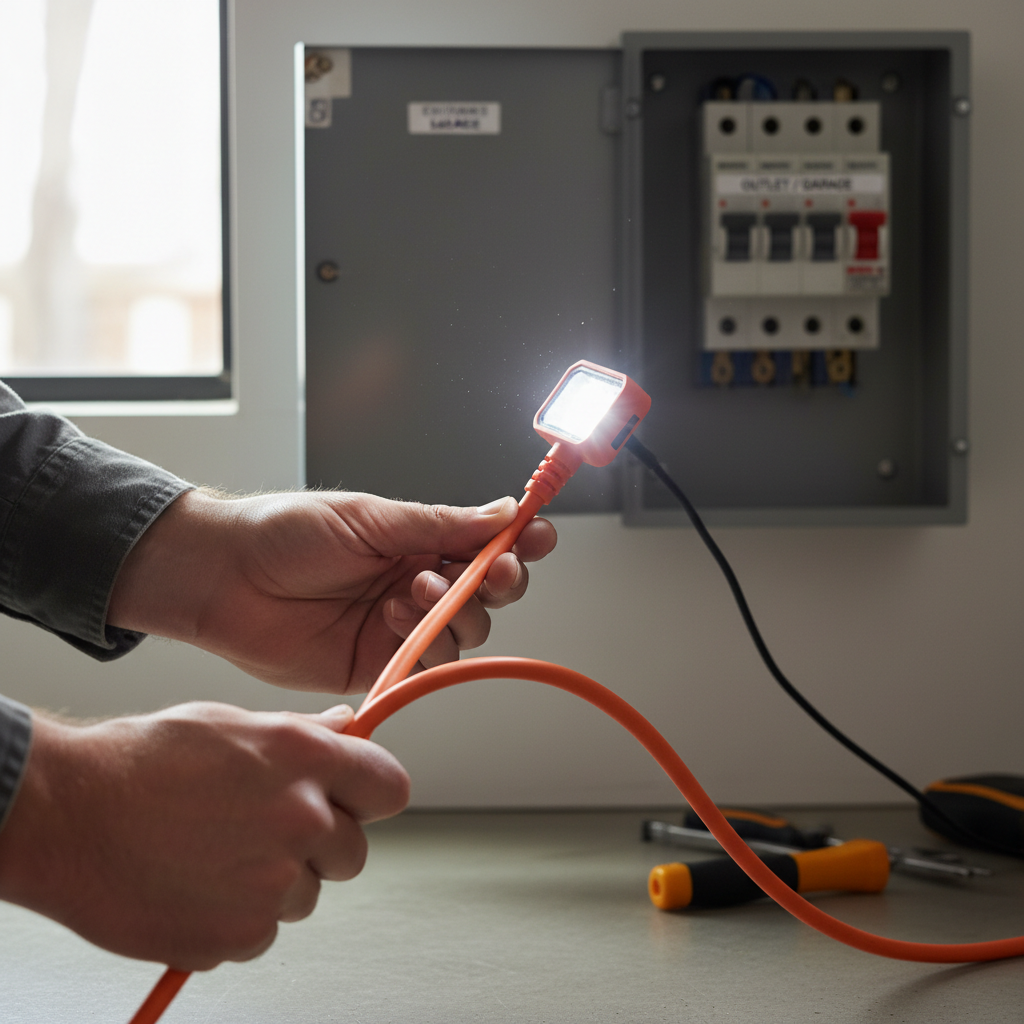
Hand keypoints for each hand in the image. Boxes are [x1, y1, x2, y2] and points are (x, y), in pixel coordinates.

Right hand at [0, 703, 408, 968]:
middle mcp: (300, 818)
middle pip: (354, 852)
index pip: (390, 787)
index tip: (354, 800)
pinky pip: (264, 932)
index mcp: (304, 757)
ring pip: (307, 895)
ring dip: (276, 884)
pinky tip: (197, 886)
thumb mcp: (229, 722)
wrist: (66, 815)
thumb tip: (345, 729)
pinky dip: (239, 918)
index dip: (372, 795)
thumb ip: (299, 733)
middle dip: (321, 847)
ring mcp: (272, 881)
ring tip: (215, 854)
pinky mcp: (239, 934)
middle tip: (266, 832)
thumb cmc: (140, 761)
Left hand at [109, 490, 555, 693]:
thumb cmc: (285, 532)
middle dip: (496, 582)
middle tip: (487, 573)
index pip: (484, 543)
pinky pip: (427, 666)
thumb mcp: (371, 518)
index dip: (518, 542)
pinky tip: (395, 622)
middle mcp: (415, 582)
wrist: (223, 577)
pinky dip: (427, 648)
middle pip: (487, 593)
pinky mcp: (378, 664)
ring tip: (413, 591)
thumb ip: (441, 524)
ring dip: (455, 612)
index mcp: (416, 539)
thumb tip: (505, 513)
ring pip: (464, 631)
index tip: (538, 538)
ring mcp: (399, 625)